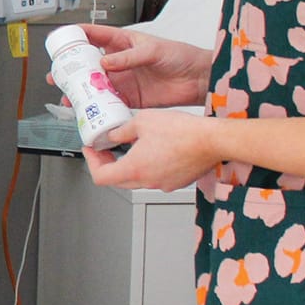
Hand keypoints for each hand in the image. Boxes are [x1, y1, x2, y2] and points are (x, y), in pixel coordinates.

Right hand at [63, 24, 212, 109]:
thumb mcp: (153, 50)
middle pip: (88, 64)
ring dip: (80, 91)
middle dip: (71, 70)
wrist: (198, 79)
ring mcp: (123, 80)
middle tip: (57, 75)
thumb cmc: (180, 56)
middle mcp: (119, 62)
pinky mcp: (130, 98)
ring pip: (95, 85)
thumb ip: (129, 57)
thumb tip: (105, 64)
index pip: (95, 36)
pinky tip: (88, 110)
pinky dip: (97, 107)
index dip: (77, 36)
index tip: (61, 40)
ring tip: (67, 97)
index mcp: (123, 43)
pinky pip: (109, 103)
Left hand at [84, 109, 220, 191]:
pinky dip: (147, 165)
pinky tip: (152, 149)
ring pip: (136, 178)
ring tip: (129, 145)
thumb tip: (113, 135)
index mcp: (134, 169)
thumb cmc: (183, 131)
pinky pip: (154, 176)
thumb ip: (122, 130)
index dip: (91, 162)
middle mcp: (147, 181)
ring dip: (128, 164)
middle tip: (105, 148)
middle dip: (107, 163)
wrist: (213, 140)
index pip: (100, 176)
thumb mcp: (143, 121)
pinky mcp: (176, 181)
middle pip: (116, 180)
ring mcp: (163, 184)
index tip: (91, 150)